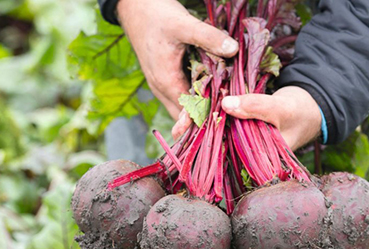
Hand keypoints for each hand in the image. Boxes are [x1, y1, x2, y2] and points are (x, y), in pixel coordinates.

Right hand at [117, 0, 238, 118]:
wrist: (135, 7)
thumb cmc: (157, 16)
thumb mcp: (184, 25)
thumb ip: (209, 37)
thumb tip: (233, 49)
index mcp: (166, 82)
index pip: (189, 113)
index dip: (208, 117)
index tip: (227, 116)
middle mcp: (161, 89)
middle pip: (186, 116)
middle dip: (206, 117)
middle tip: (229, 113)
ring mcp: (161, 86)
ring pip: (183, 108)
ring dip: (200, 108)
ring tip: (223, 104)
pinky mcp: (164, 79)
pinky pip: (181, 96)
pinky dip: (195, 97)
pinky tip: (211, 89)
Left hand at [172, 86, 321, 150]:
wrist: (308, 107)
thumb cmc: (300, 112)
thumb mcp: (280, 108)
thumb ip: (256, 107)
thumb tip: (226, 105)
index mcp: (258, 161)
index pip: (229, 159)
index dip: (207, 149)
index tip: (189, 137)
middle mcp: (247, 155)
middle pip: (218, 148)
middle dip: (197, 138)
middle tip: (178, 129)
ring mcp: (243, 143)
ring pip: (218, 136)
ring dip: (200, 126)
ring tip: (179, 124)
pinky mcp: (241, 130)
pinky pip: (223, 125)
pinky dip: (211, 116)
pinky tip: (194, 113)